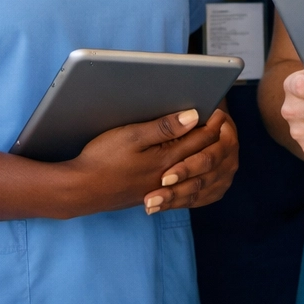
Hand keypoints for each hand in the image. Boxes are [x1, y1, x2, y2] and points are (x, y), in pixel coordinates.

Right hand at [64, 108, 221, 216]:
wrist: (79, 191)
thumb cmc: (101, 159)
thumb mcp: (131, 136)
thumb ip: (164, 127)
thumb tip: (194, 116)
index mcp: (166, 158)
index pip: (201, 139)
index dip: (213, 123)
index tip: (221, 109)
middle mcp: (168, 176)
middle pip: (201, 155)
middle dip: (215, 138)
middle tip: (223, 124)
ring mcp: (160, 188)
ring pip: (193, 172)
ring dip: (205, 157)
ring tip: (212, 142)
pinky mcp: (150, 194)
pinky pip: (181, 185)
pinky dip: (191, 175)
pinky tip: (191, 169)